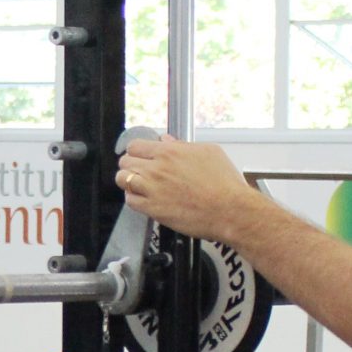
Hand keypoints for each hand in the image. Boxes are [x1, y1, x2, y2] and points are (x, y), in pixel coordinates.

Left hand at [114, 135, 264, 241]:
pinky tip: (143, 199)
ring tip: (139, 185)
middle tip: (140, 171)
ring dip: (128, 182)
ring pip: (123, 180)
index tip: (141, 156)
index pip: (135, 146)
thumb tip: (167, 140)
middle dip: (130, 165)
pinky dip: (133, 199)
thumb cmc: (224, 183)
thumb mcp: (208, 152)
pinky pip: (130, 201)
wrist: (229, 210)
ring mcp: (153, 189)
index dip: (136, 151)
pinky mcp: (153, 209)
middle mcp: (157, 169)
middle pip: (125, 162)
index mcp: (169, 152)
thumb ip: (183, 145)